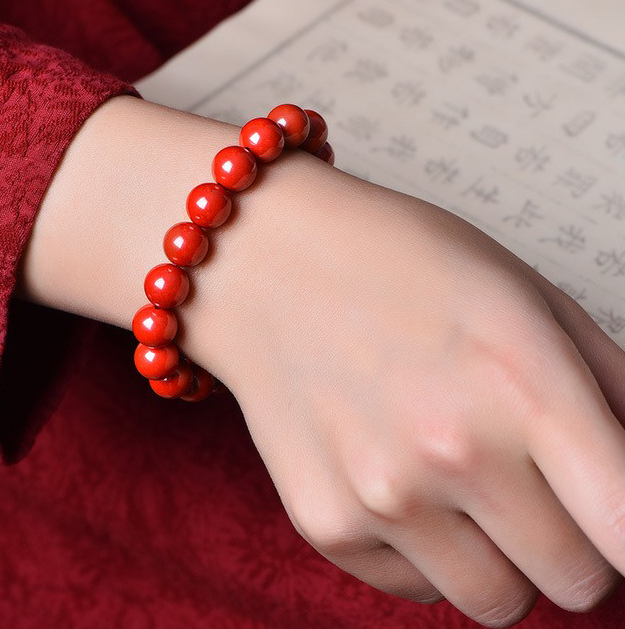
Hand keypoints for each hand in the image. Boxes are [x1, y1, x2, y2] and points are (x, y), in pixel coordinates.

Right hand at [180, 148, 624, 626]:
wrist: (268, 264)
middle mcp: (450, 451)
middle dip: (569, 539)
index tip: (616, 515)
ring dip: (495, 553)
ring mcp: (380, 496)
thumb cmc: (393, 262)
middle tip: (527, 478)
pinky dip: (421, 548)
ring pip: (496, 600)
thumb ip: (610, 385)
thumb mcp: (522, 292)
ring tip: (455, 476)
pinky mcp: (324, 522)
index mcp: (521, 382)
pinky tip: (391, 471)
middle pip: (576, 582)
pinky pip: (415, 586)